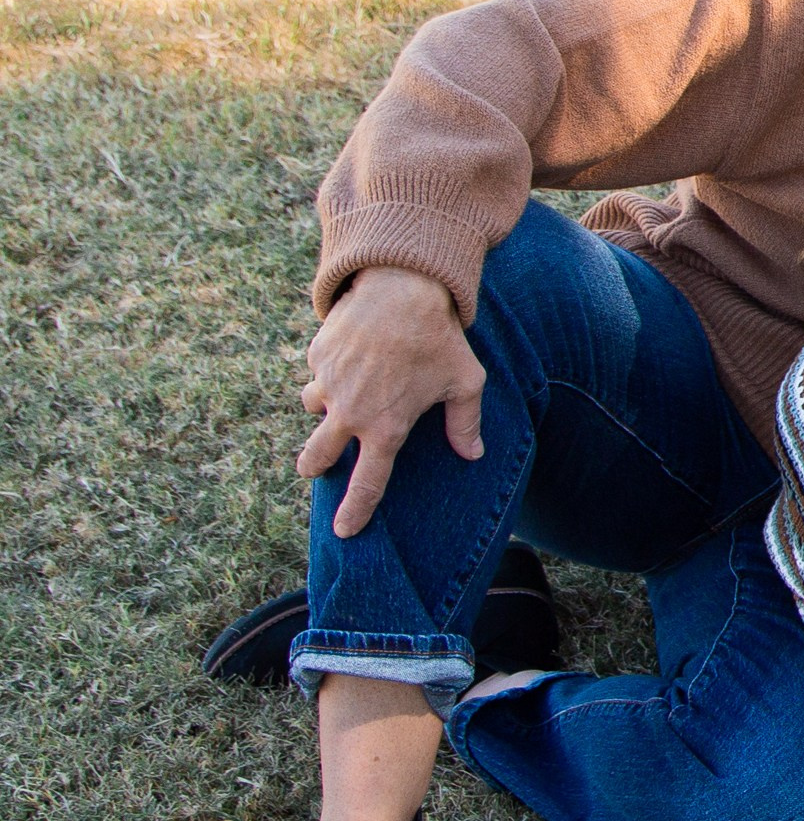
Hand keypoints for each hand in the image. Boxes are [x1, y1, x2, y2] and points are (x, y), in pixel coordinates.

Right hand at [297, 266, 485, 536]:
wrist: (402, 289)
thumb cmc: (440, 339)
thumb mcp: (465, 382)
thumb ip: (465, 424)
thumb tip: (472, 454)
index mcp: (385, 428)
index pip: (367, 483)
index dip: (355, 511)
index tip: (344, 531)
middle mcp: (349, 413)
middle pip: (316, 456)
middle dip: (314, 466)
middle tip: (315, 467)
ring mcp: (327, 384)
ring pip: (312, 408)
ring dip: (324, 409)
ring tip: (345, 397)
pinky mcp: (316, 356)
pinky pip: (318, 372)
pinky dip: (331, 371)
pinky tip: (353, 356)